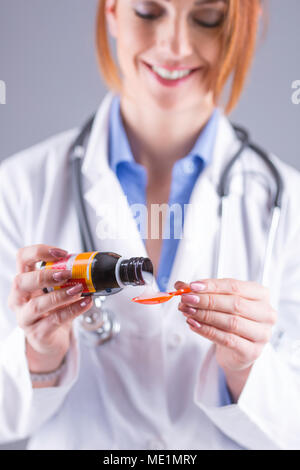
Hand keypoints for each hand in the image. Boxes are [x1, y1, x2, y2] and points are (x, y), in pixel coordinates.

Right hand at [8, 244, 92, 382]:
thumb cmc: (53, 309)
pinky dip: (72, 310)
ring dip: (60, 295)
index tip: (62, 253)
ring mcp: (25, 317)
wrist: (52, 339)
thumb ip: (65, 276)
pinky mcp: (37, 333)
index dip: (39, 252)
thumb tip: (86, 264)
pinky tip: (85, 303)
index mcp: (24, 281)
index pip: (22, 258)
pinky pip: (54, 321)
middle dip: (46, 275)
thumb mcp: (56, 289)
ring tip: (79, 289)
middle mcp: (19, 298)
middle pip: (21, 282)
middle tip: (68, 274)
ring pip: (37, 305)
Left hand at [176, 278, 276, 401]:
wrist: (237, 349)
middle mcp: (266, 313)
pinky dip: (207, 331)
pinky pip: (227, 340)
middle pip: (234, 304)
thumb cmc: (230, 319)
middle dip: (206, 300)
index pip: (234, 286)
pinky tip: (193, 325)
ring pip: (231, 322)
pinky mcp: (252, 351)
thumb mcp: (219, 302)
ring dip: (205, 315)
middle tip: (186, 299)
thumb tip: (181, 285)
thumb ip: (203, 292)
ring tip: (187, 311)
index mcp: (260, 294)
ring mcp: (262, 334)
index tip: (191, 286)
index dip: (212, 285)